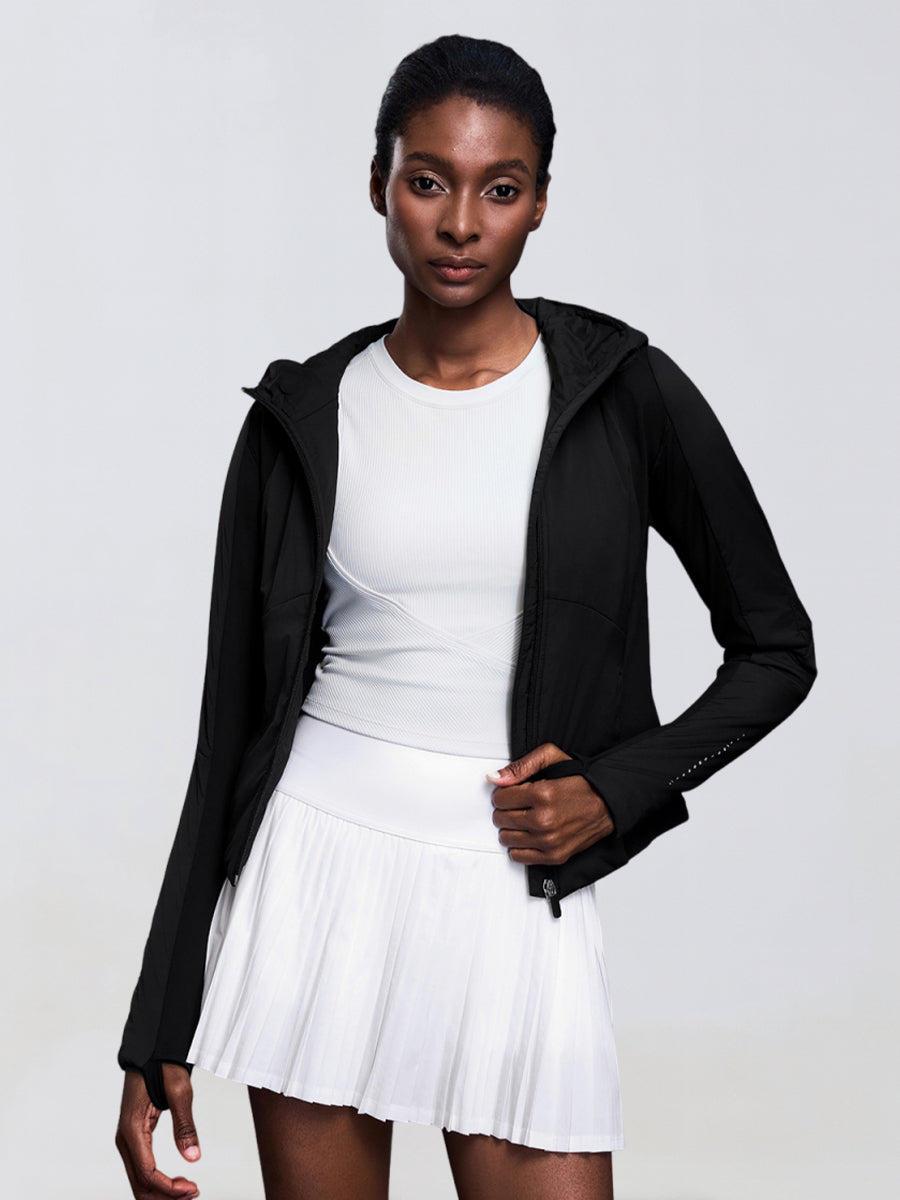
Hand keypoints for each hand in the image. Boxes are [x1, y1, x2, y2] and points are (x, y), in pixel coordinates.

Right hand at [115, 1064, 200, 1198]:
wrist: (151, 1050)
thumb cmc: (163, 1065)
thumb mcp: (180, 1092)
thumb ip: (185, 1126)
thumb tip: (193, 1157)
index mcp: (132, 1129)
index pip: (147, 1173)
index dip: (169, 1188)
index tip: (191, 1189)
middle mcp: (125, 1138)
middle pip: (140, 1184)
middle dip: (165, 1196)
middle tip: (193, 1193)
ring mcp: (128, 1139)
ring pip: (139, 1180)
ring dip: (162, 1191)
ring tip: (188, 1191)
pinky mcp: (135, 1137)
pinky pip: (142, 1168)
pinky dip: (158, 1180)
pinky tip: (177, 1180)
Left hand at [486, 742, 614, 865]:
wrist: (608, 804)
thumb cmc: (581, 782)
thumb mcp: (552, 758)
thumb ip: (521, 766)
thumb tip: (494, 778)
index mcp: (543, 795)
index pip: (499, 798)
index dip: (504, 793)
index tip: (513, 792)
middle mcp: (544, 821)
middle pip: (500, 819)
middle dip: (506, 809)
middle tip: (520, 804)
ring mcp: (549, 841)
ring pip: (506, 838)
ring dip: (511, 827)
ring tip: (525, 818)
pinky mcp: (554, 856)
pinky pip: (518, 856)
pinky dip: (519, 845)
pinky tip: (529, 833)